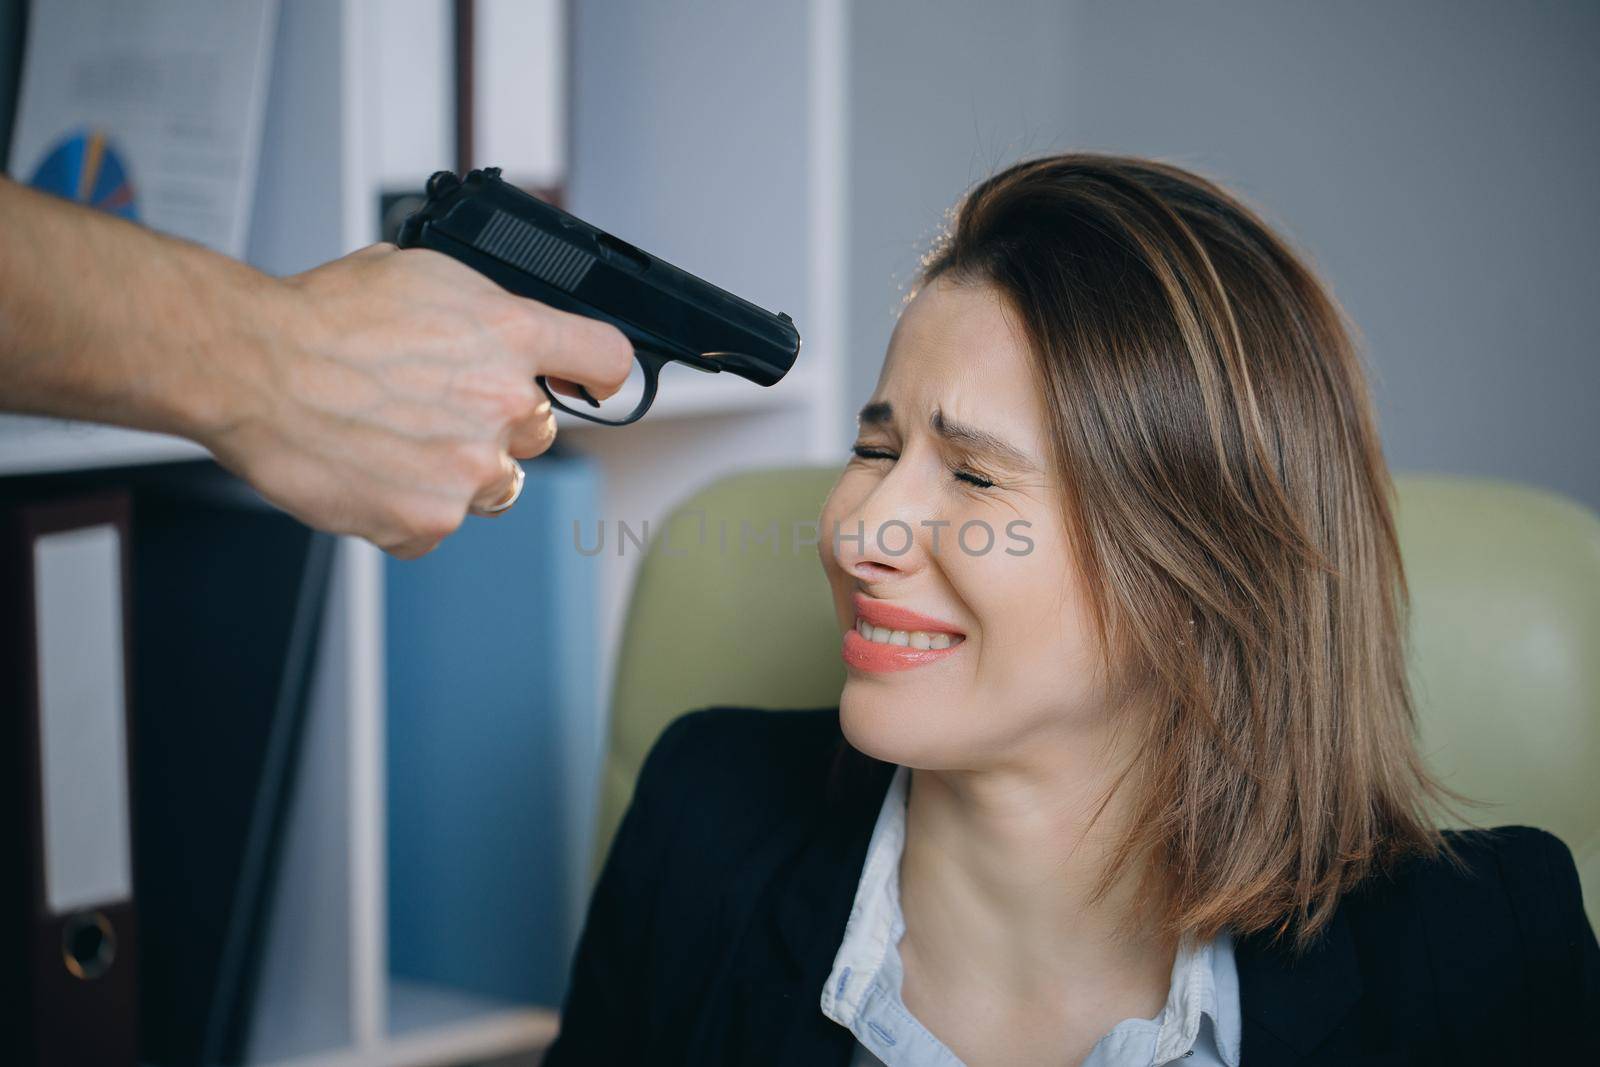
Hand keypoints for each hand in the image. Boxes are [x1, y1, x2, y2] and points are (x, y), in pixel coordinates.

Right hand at [202, 243, 633, 558]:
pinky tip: (372, 471)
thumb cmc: (322, 318)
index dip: (599, 374)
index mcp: (510, 334)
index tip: (590, 383)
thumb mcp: (421, 274)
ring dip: (458, 470)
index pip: (604, 359)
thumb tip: (510, 328)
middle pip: (542, 430)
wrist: (251, 368)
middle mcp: (503, 404)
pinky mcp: (431, 520)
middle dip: (499, 422)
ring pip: (496, 484)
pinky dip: (409, 509)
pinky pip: (439, 525)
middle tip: (437, 405)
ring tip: (396, 437)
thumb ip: (484, 310)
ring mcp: (470, 468)